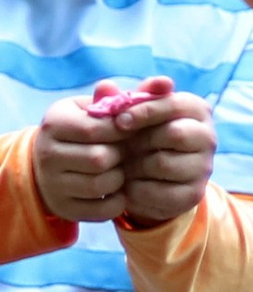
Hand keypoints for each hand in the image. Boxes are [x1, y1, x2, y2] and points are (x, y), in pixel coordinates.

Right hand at [31, 79, 195, 223]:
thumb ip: (131, 97)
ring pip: (102, 184)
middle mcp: (47, 151)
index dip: (124, 131)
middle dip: (121, 157)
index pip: (99, 128)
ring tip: (119, 169)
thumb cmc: (88, 131)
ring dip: (120, 179)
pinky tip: (117, 189)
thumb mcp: (101, 110)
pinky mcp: (64, 207)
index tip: (131, 132)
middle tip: (125, 153)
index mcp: (55, 121)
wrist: (55, 165)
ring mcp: (52, 182)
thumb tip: (166, 82)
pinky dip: (118, 201)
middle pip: (100, 158)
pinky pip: (104, 209)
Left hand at [110, 90, 215, 225]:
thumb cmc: (140, 136)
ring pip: (164, 163)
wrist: (151, 177)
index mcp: (197, 110)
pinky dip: (137, 189)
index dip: (144, 111)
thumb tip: (106, 86)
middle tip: (123, 147)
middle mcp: (208, 138)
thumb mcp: (131, 114)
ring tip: (124, 165)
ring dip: (136, 165)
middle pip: (174, 134)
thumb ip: (117, 100)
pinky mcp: (194, 194)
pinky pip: (160, 191)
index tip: (120, 120)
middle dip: (140, 141)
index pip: (174, 104)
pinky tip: (130, 184)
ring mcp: (204, 168)